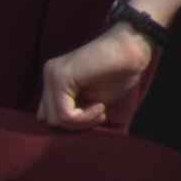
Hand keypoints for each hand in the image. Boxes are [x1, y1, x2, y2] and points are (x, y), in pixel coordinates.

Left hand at [39, 26, 154, 128]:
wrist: (132, 48)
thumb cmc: (119, 73)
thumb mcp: (93, 100)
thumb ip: (76, 110)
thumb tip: (65, 131)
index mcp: (55, 80)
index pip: (49, 113)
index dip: (72, 121)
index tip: (95, 114)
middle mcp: (49, 75)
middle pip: (48, 118)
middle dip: (75, 124)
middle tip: (99, 114)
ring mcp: (52, 74)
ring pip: (55, 119)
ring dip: (82, 122)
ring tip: (101, 109)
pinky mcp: (60, 77)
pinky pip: (64, 114)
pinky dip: (84, 118)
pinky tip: (100, 106)